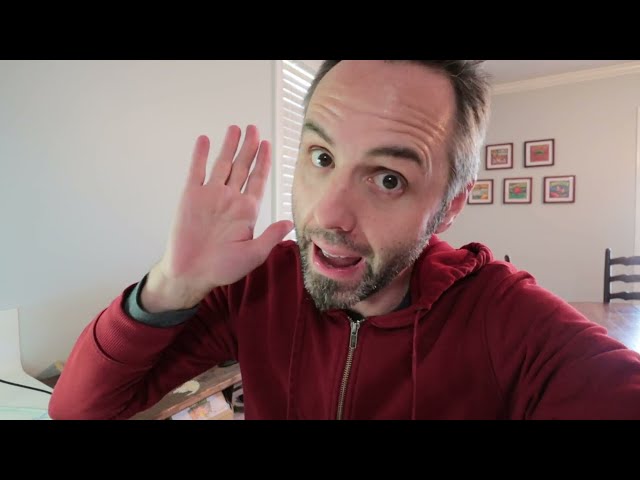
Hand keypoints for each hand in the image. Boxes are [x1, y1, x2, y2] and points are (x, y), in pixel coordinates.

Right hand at [141, 125, 292, 311]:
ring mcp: (210, 195)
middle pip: (242, 166)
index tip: (268, 145)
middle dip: (249, 147)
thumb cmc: (222, 268)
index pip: (258, 180)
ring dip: (229, 146)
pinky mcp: (191, 196)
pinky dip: (201, 155)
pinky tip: (205, 140)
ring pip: (222, 164)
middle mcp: (230, 199)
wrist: (191, 273)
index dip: (263, 162)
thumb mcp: (253, 254)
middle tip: (254, 128)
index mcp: (247, 211)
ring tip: (236, 128)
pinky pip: (197, 171)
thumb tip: (290, 223)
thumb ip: (271, 236)